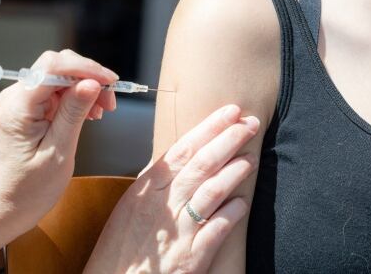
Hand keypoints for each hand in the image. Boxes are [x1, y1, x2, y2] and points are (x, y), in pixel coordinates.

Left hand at [0, 49, 118, 234]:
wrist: (6, 206)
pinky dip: (77, 97)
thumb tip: (91, 83)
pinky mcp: (29, 108)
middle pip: (58, 65)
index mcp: (19, 106)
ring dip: (86, 88)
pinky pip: (57, 90)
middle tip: (110, 101)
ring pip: (61, 76)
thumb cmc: (29, 188)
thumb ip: (73, 113)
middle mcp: (16, 96)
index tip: (111, 82)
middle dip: (88, 77)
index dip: (86, 68)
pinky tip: (89, 114)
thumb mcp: (58, 152)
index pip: (53, 66)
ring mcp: (22, 101)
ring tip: (102, 111)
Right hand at [85, 105, 259, 273]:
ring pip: (212, 191)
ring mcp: (178, 232)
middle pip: (201, 164)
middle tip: (249, 124)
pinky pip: (217, 229)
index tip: (229, 112)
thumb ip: (154, 183)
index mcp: (146, 190)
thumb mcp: (129, 207)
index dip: (209, 127)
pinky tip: (244, 202)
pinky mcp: (191, 259)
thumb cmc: (118, 251)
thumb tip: (176, 157)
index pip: (182, 149)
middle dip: (228, 139)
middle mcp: (162, 206)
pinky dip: (232, 212)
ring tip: (251, 157)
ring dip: (235, 171)